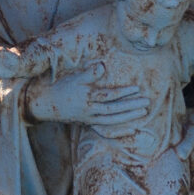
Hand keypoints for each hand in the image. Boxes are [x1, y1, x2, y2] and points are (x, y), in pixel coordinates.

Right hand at [26, 76, 150, 126]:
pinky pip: (107, 127)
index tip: (137, 89)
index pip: (109, 96)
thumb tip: (103, 66)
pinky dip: (120, 128)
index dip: (124, 92)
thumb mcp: (74, 77)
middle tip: (147, 103)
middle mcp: (90, 111)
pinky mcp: (89, 122)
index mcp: (87, 98)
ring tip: (143, 112)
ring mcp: (90, 118)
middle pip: (114, 110)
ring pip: (112, 120)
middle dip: (131, 106)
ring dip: (129, 117)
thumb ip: (89, 73)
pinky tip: (132, 128)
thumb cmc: (62, 87)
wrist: (46, 103)